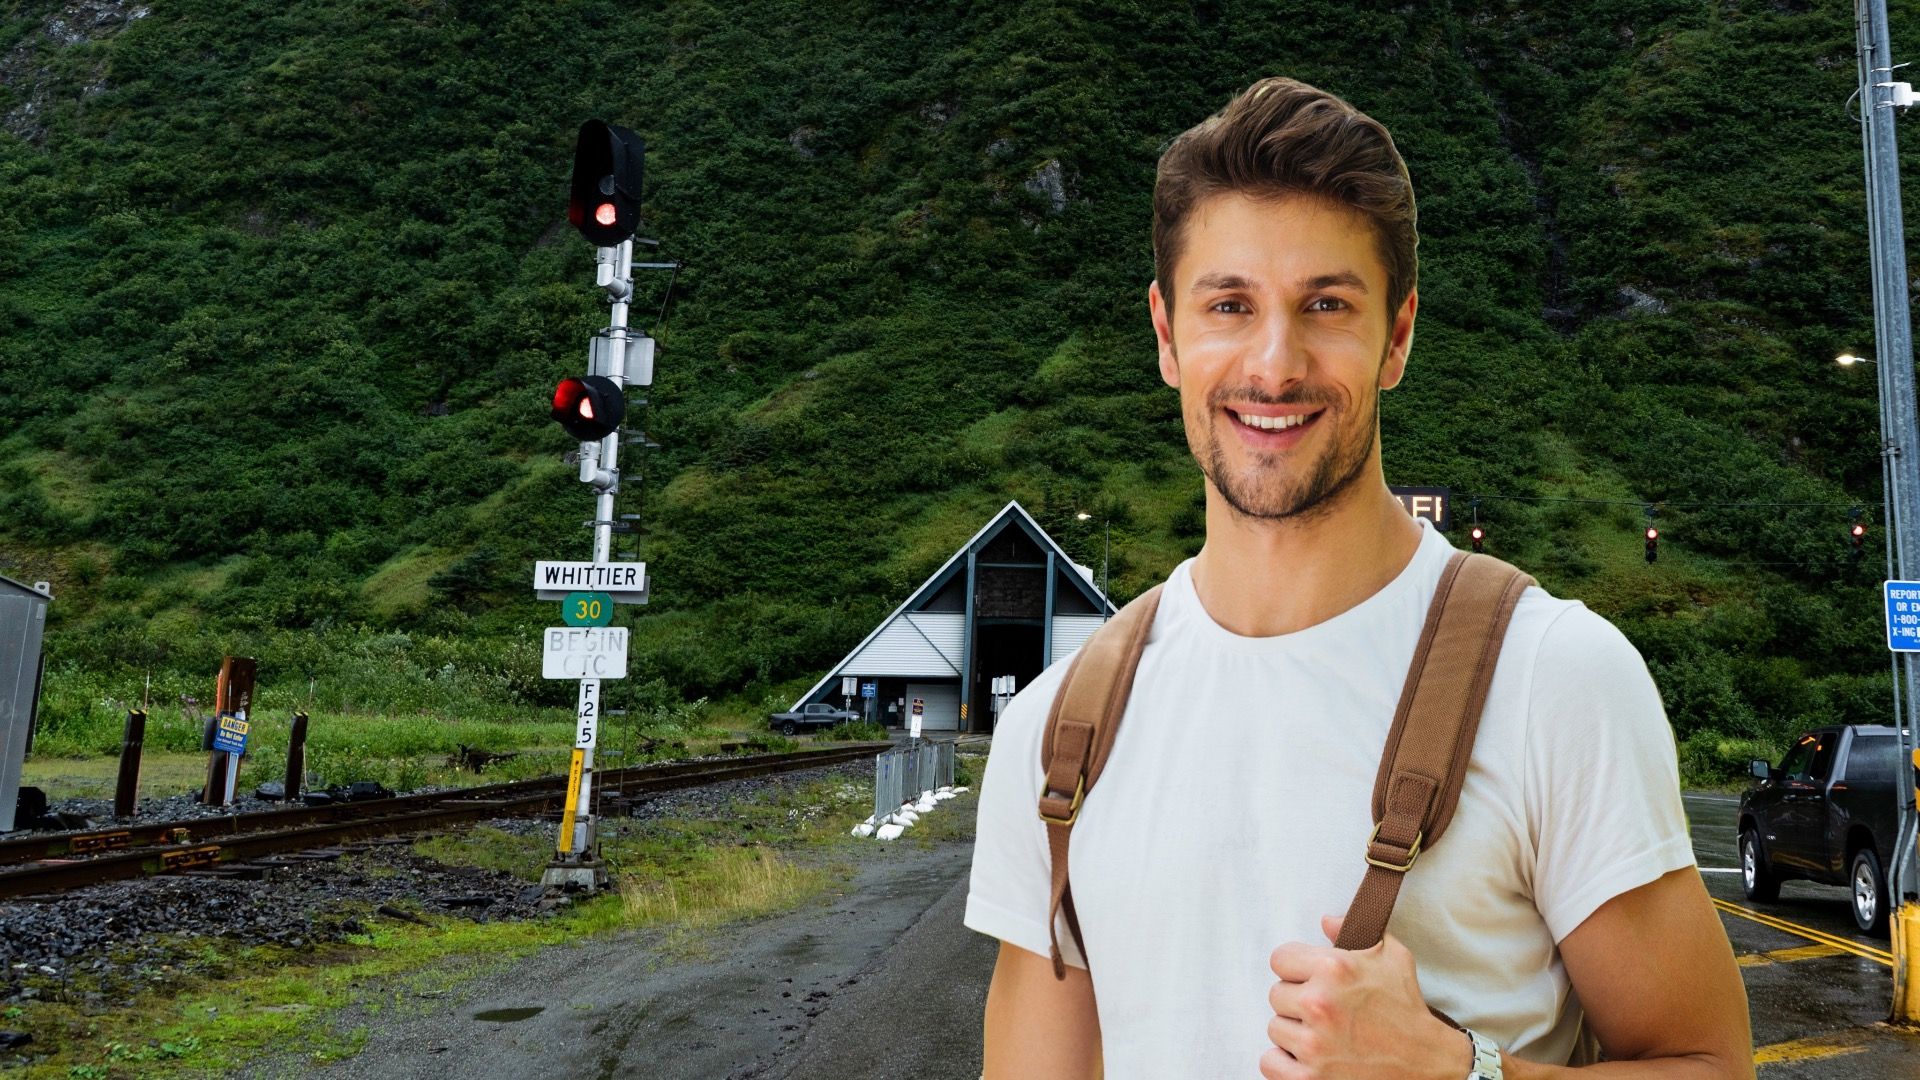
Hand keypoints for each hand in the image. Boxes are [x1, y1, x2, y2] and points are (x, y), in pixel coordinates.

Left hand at [1260, 914, 1466, 1079]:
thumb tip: (1325, 921)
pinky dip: (1285, 1062)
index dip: (1296, 969)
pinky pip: (1271, 1062)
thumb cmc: (1408, 1009)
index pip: (1280, 960)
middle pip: (1276, 995)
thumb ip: (1355, 931)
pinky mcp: (1310, 1078)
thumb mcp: (1392, 957)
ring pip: (1275, 1028)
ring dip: (1295, 1031)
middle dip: (1298, 1001)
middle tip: (1325, 1011)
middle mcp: (1319, 1004)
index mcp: (1334, 968)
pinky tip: (1309, 1057)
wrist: (1427, 1062)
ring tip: (1324, 1034)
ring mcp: (1313, 1044)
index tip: (1310, 980)